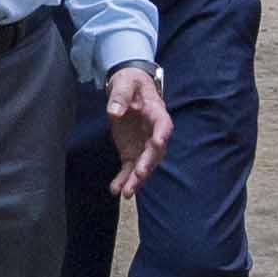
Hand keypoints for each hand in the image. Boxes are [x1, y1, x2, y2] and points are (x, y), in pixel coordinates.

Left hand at [102, 61, 171, 198]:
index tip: (158, 143)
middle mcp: (153, 133)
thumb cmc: (130, 83)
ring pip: (143, 165)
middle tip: (140, 174)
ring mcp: (143, 144)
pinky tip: (115, 190)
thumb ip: (120, 96)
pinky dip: (123, 179)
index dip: (162, 134)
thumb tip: (114, 112)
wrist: (128, 90)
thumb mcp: (124, 83)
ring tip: (126, 192)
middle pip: (154, 151)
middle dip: (147, 164)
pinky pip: (129, 168)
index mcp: (156, 113)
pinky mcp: (132, 151)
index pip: (163, 125)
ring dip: (136, 179)